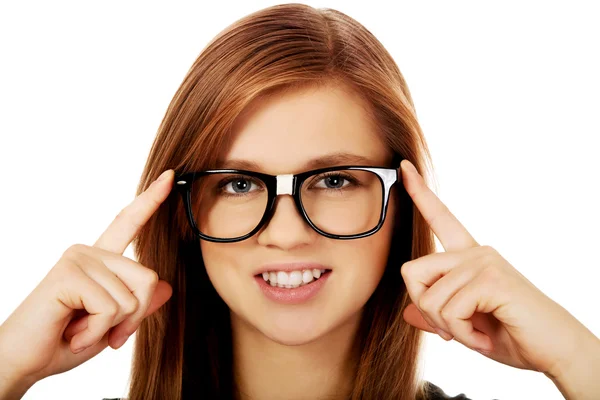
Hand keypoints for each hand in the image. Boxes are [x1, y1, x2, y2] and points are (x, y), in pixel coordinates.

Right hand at [0, 169, 173, 389]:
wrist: (22, 363)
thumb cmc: (62, 343)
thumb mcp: (112, 326)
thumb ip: (137, 305)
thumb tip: (167, 287)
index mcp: (100, 260)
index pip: (128, 223)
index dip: (150, 200)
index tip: (169, 176)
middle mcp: (89, 251)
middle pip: (148, 278)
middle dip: (134, 317)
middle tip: (104, 334)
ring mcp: (77, 259)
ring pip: (133, 297)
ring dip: (111, 328)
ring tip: (81, 332)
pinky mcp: (68, 274)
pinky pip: (111, 308)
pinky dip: (97, 333)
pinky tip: (73, 334)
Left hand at [399, 159, 598, 378]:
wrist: (557, 352)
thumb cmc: (515, 336)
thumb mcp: (466, 327)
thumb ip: (438, 316)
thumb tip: (407, 313)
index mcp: (469, 257)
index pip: (440, 218)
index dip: (420, 193)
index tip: (404, 167)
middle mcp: (475, 252)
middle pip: (411, 271)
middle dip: (426, 309)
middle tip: (454, 329)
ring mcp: (483, 262)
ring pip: (428, 298)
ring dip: (448, 328)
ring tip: (478, 334)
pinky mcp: (492, 278)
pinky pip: (449, 311)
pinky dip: (462, 334)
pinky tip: (485, 338)